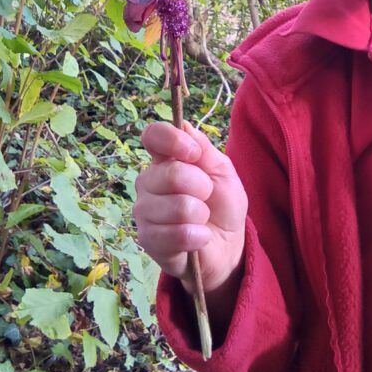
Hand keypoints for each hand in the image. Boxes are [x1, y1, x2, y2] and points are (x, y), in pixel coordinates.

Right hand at [134, 122, 247, 294]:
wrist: (227, 246)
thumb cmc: (223, 205)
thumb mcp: (223, 172)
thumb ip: (204, 150)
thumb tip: (184, 125)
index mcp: (165, 160)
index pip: (153, 136)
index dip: (173, 140)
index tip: (194, 154)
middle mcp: (148, 182)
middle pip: (171, 174)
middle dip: (202, 187)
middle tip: (207, 197)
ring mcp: (144, 212)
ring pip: (178, 207)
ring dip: (201, 215)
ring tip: (202, 220)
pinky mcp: (148, 240)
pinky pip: (177, 234)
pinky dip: (198, 236)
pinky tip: (199, 237)